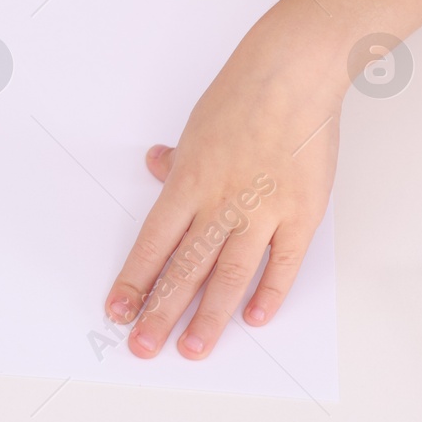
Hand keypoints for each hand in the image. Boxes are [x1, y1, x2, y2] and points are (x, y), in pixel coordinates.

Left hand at [104, 53, 340, 358]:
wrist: (293, 73)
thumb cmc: (243, 96)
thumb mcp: (195, 127)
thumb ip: (179, 161)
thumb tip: (156, 166)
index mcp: (187, 184)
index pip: (152, 245)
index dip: (134, 282)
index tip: (119, 312)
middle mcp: (220, 203)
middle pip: (184, 269)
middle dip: (161, 313)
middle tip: (144, 347)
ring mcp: (262, 211)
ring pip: (229, 275)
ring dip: (209, 316)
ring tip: (193, 348)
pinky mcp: (302, 212)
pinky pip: (283, 262)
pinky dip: (268, 292)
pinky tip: (253, 318)